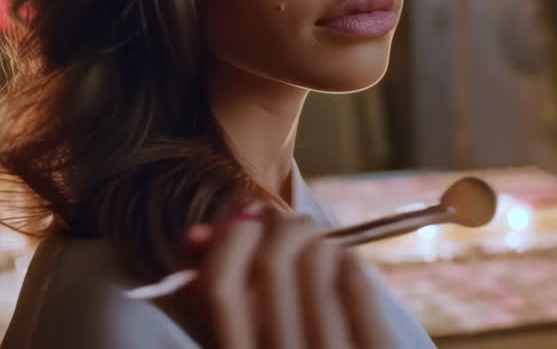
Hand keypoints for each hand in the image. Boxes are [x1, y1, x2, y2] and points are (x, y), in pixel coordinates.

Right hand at [194, 203, 392, 348]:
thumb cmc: (290, 346)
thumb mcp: (246, 339)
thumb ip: (220, 293)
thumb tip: (199, 232)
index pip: (221, 283)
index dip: (233, 237)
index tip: (249, 220)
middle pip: (272, 260)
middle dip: (282, 223)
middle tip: (292, 223)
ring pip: (317, 259)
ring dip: (317, 238)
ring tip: (320, 248)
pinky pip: (357, 277)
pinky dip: (348, 259)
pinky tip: (345, 267)